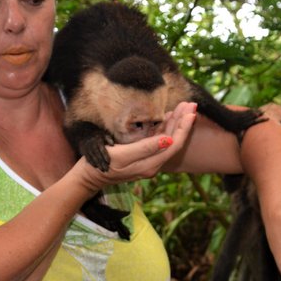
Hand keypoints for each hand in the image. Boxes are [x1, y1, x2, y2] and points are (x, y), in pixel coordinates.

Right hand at [79, 102, 196, 190]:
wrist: (88, 177)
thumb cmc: (103, 165)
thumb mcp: (123, 155)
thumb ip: (146, 148)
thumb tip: (169, 140)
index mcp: (151, 164)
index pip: (174, 144)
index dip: (184, 127)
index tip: (191, 112)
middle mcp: (153, 163)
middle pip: (174, 140)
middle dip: (183, 122)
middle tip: (191, 104)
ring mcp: (148, 160)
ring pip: (168, 139)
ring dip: (176, 123)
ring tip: (184, 106)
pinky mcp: (142, 156)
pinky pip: (158, 140)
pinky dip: (165, 127)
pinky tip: (168, 117)